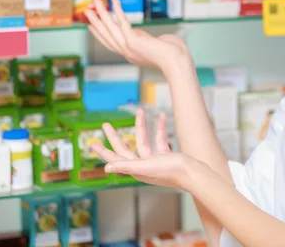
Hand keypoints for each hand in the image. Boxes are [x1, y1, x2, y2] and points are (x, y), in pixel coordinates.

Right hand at [85, 0, 190, 70]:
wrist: (178, 62)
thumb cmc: (174, 54)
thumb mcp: (157, 46)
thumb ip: (148, 40)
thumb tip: (147, 35)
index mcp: (132, 54)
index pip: (112, 44)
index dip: (100, 34)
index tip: (91, 26)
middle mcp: (127, 52)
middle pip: (107, 36)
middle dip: (95, 22)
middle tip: (86, 11)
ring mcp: (129, 48)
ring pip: (110, 28)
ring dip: (101, 14)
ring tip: (94, 2)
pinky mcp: (133, 41)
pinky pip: (123, 23)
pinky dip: (118, 11)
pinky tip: (114, 1)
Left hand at [90, 108, 208, 191]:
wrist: (193, 173)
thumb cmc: (171, 172)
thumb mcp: (146, 168)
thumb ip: (126, 167)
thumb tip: (106, 167)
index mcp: (135, 168)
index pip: (114, 158)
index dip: (103, 151)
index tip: (92, 144)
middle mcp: (142, 164)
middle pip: (125, 147)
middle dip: (116, 135)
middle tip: (106, 124)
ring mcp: (154, 160)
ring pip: (144, 140)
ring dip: (142, 125)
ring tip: (140, 111)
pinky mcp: (166, 156)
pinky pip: (160, 139)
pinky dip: (160, 129)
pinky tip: (162, 117)